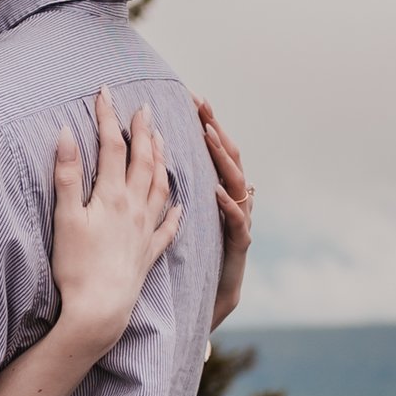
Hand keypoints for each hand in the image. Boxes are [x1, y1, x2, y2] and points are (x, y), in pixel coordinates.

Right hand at [52, 87, 180, 354]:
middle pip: (143, 161)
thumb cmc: (76, 266)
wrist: (99, 310)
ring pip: (160, 186)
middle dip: (143, 131)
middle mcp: (134, 208)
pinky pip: (167, 228)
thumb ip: (66, 174)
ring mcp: (145, 230)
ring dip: (162, 160)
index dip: (108, 116)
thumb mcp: (65, 216)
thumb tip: (66, 132)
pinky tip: (180, 205)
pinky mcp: (149, 253)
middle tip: (146, 107)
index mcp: (112, 195)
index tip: (105, 92)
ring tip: (164, 142)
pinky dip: (174, 212)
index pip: (112, 146)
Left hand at [197, 98, 251, 326]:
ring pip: (237, 185)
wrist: (212, 298)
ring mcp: (239, 222)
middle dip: (217, 131)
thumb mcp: (186, 215)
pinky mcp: (239, 245)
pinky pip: (237, 223)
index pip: (212, 150)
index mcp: (216, 192)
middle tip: (203, 106)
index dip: (206, 123)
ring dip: (224, 161)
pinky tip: (219, 193)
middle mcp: (232, 202)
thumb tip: (156, 153)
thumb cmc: (196, 255)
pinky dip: (230, 207)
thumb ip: (178, 185)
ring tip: (210, 139)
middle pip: (229, 159)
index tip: (191, 97)